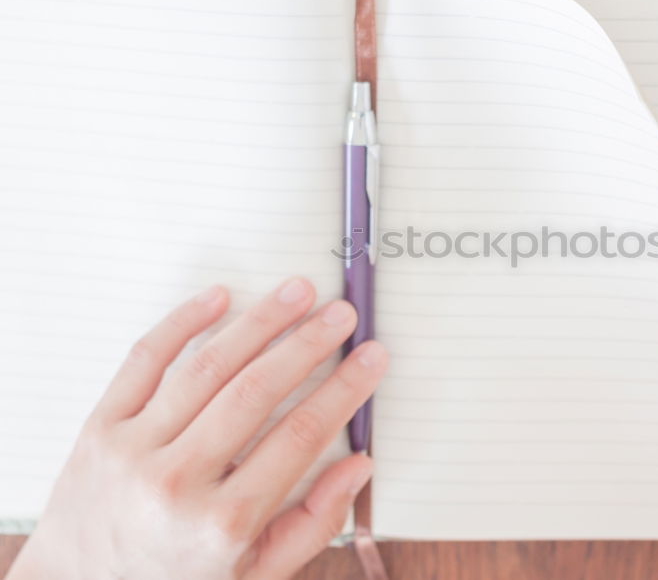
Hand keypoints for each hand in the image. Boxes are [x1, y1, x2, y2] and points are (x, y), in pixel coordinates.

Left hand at [6, 278, 387, 579]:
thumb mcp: (255, 576)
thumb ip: (313, 524)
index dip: (345, 390)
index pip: (301, 435)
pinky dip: (182, 322)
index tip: (371, 358)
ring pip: (207, 368)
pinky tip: (219, 298)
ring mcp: (132, 451)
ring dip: (258, 322)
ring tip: (297, 293)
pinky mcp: (99, 428)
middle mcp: (176, 483)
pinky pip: (143, 360)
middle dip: (309, 344)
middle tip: (342, 315)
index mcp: (223, 523)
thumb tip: (358, 466)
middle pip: (257, 392)